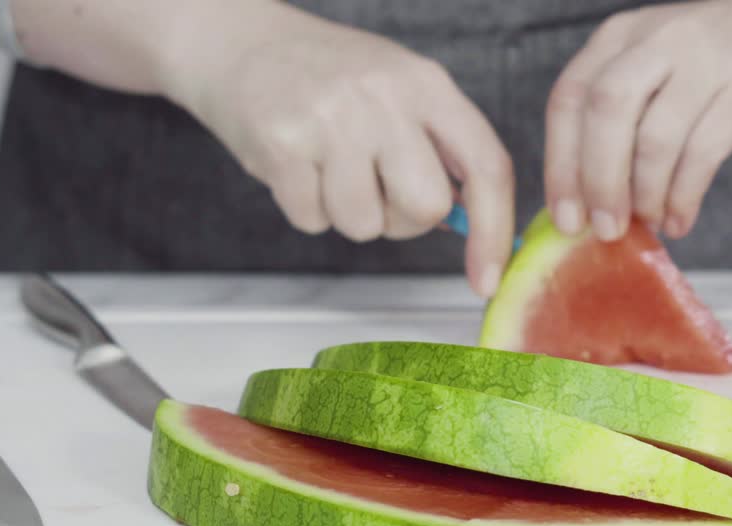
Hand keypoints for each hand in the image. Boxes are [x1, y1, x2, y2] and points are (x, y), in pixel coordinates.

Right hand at [12, 0, 514, 295]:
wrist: (237, 41)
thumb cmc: (326, 75)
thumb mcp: (399, 88)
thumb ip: (439, 147)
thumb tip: (470, 222)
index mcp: (426, 83)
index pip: (485, 165)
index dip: (494, 230)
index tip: (487, 278)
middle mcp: (384, 98)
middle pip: (426, 208)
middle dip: (404, 219)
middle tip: (377, 190)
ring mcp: (331, 120)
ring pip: (365, 225)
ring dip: (347, 213)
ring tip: (328, 166)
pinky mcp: (282, 145)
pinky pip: (313, 221)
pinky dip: (305, 207)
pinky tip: (297, 165)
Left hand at [543, 0, 731, 240]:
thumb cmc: (723, 58)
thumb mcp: (661, 68)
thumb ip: (623, 119)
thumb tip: (586, 201)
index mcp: (621, 39)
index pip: (570, 100)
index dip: (560, 165)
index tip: (564, 218)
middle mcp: (658, 42)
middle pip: (604, 112)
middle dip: (597, 181)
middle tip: (604, 229)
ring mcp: (706, 61)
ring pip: (655, 137)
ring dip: (645, 194)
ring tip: (651, 223)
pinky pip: (704, 152)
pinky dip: (685, 196)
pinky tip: (680, 218)